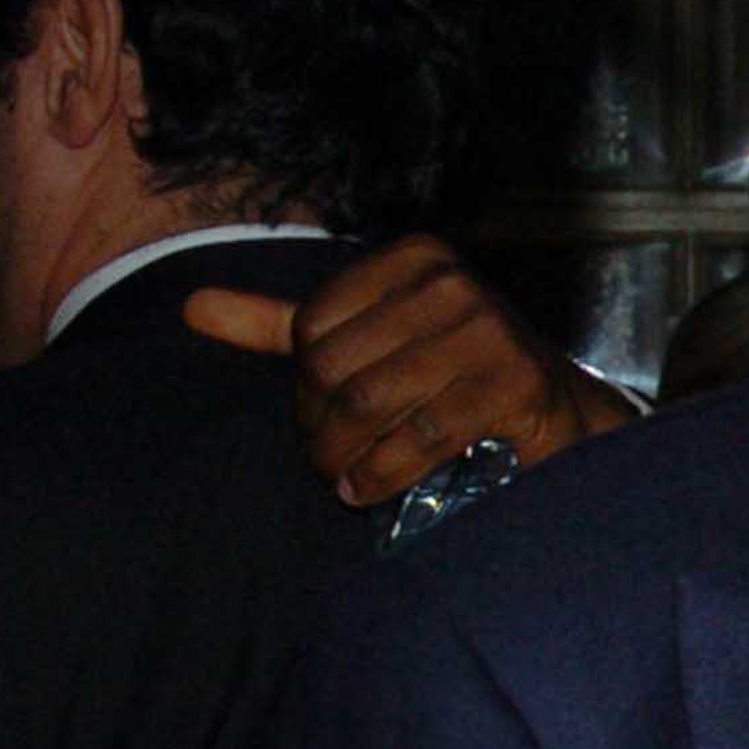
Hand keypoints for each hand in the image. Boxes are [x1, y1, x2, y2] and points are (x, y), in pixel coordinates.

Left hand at [185, 236, 640, 504]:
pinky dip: (388, 472)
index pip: (312, 327)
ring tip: (347, 481)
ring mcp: (489, 329)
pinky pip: (423, 434)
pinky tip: (374, 489)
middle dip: (322, 429)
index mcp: (412, 259)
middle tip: (330, 462)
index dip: (304, 389)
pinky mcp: (516, 382)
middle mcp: (451, 282)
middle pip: (335, 368)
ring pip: (372, 404)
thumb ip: (280, 326)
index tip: (321, 420)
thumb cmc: (451, 378)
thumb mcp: (364, 341)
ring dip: (348, 457)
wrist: (558, 415)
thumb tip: (189, 307)